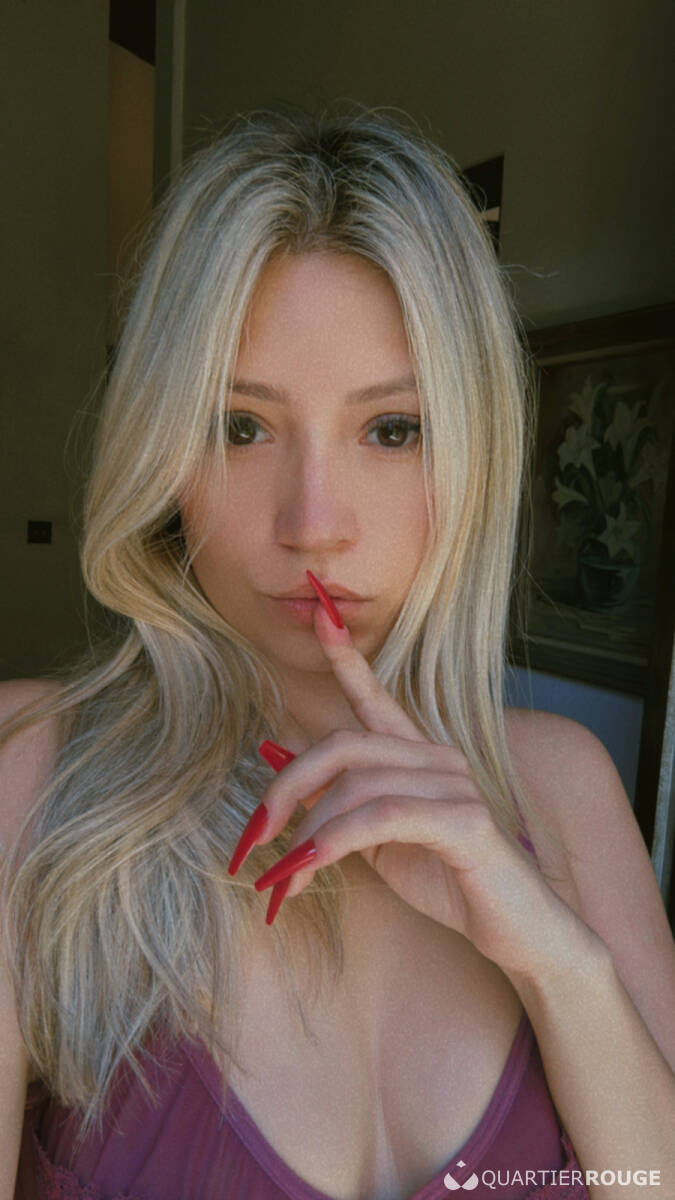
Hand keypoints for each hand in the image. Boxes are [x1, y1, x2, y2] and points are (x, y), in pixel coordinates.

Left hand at [243, 580, 587, 979]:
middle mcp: (439, 758)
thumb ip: (339, 803)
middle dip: (288, 787)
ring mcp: (455, 785)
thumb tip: (281, 761)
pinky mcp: (466, 821)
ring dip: (307, 833)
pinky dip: (336, 841)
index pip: (376, 697)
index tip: (320, 615)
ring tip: (282, 877)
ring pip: (357, 785)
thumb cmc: (449, 882)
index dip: (346, 657)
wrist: (517, 931)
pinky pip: (383, 818)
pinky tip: (310, 869)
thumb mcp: (379, 842)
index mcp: (419, 756)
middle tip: (253, 836)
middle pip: (344, 745)